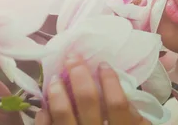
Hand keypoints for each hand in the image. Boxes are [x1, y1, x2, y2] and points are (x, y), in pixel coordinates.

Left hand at [35, 55, 149, 124]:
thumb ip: (134, 118)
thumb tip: (120, 90)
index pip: (117, 103)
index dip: (110, 81)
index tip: (102, 64)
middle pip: (87, 102)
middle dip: (79, 75)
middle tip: (72, 59)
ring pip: (62, 116)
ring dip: (57, 93)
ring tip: (54, 79)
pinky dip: (43, 119)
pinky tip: (43, 107)